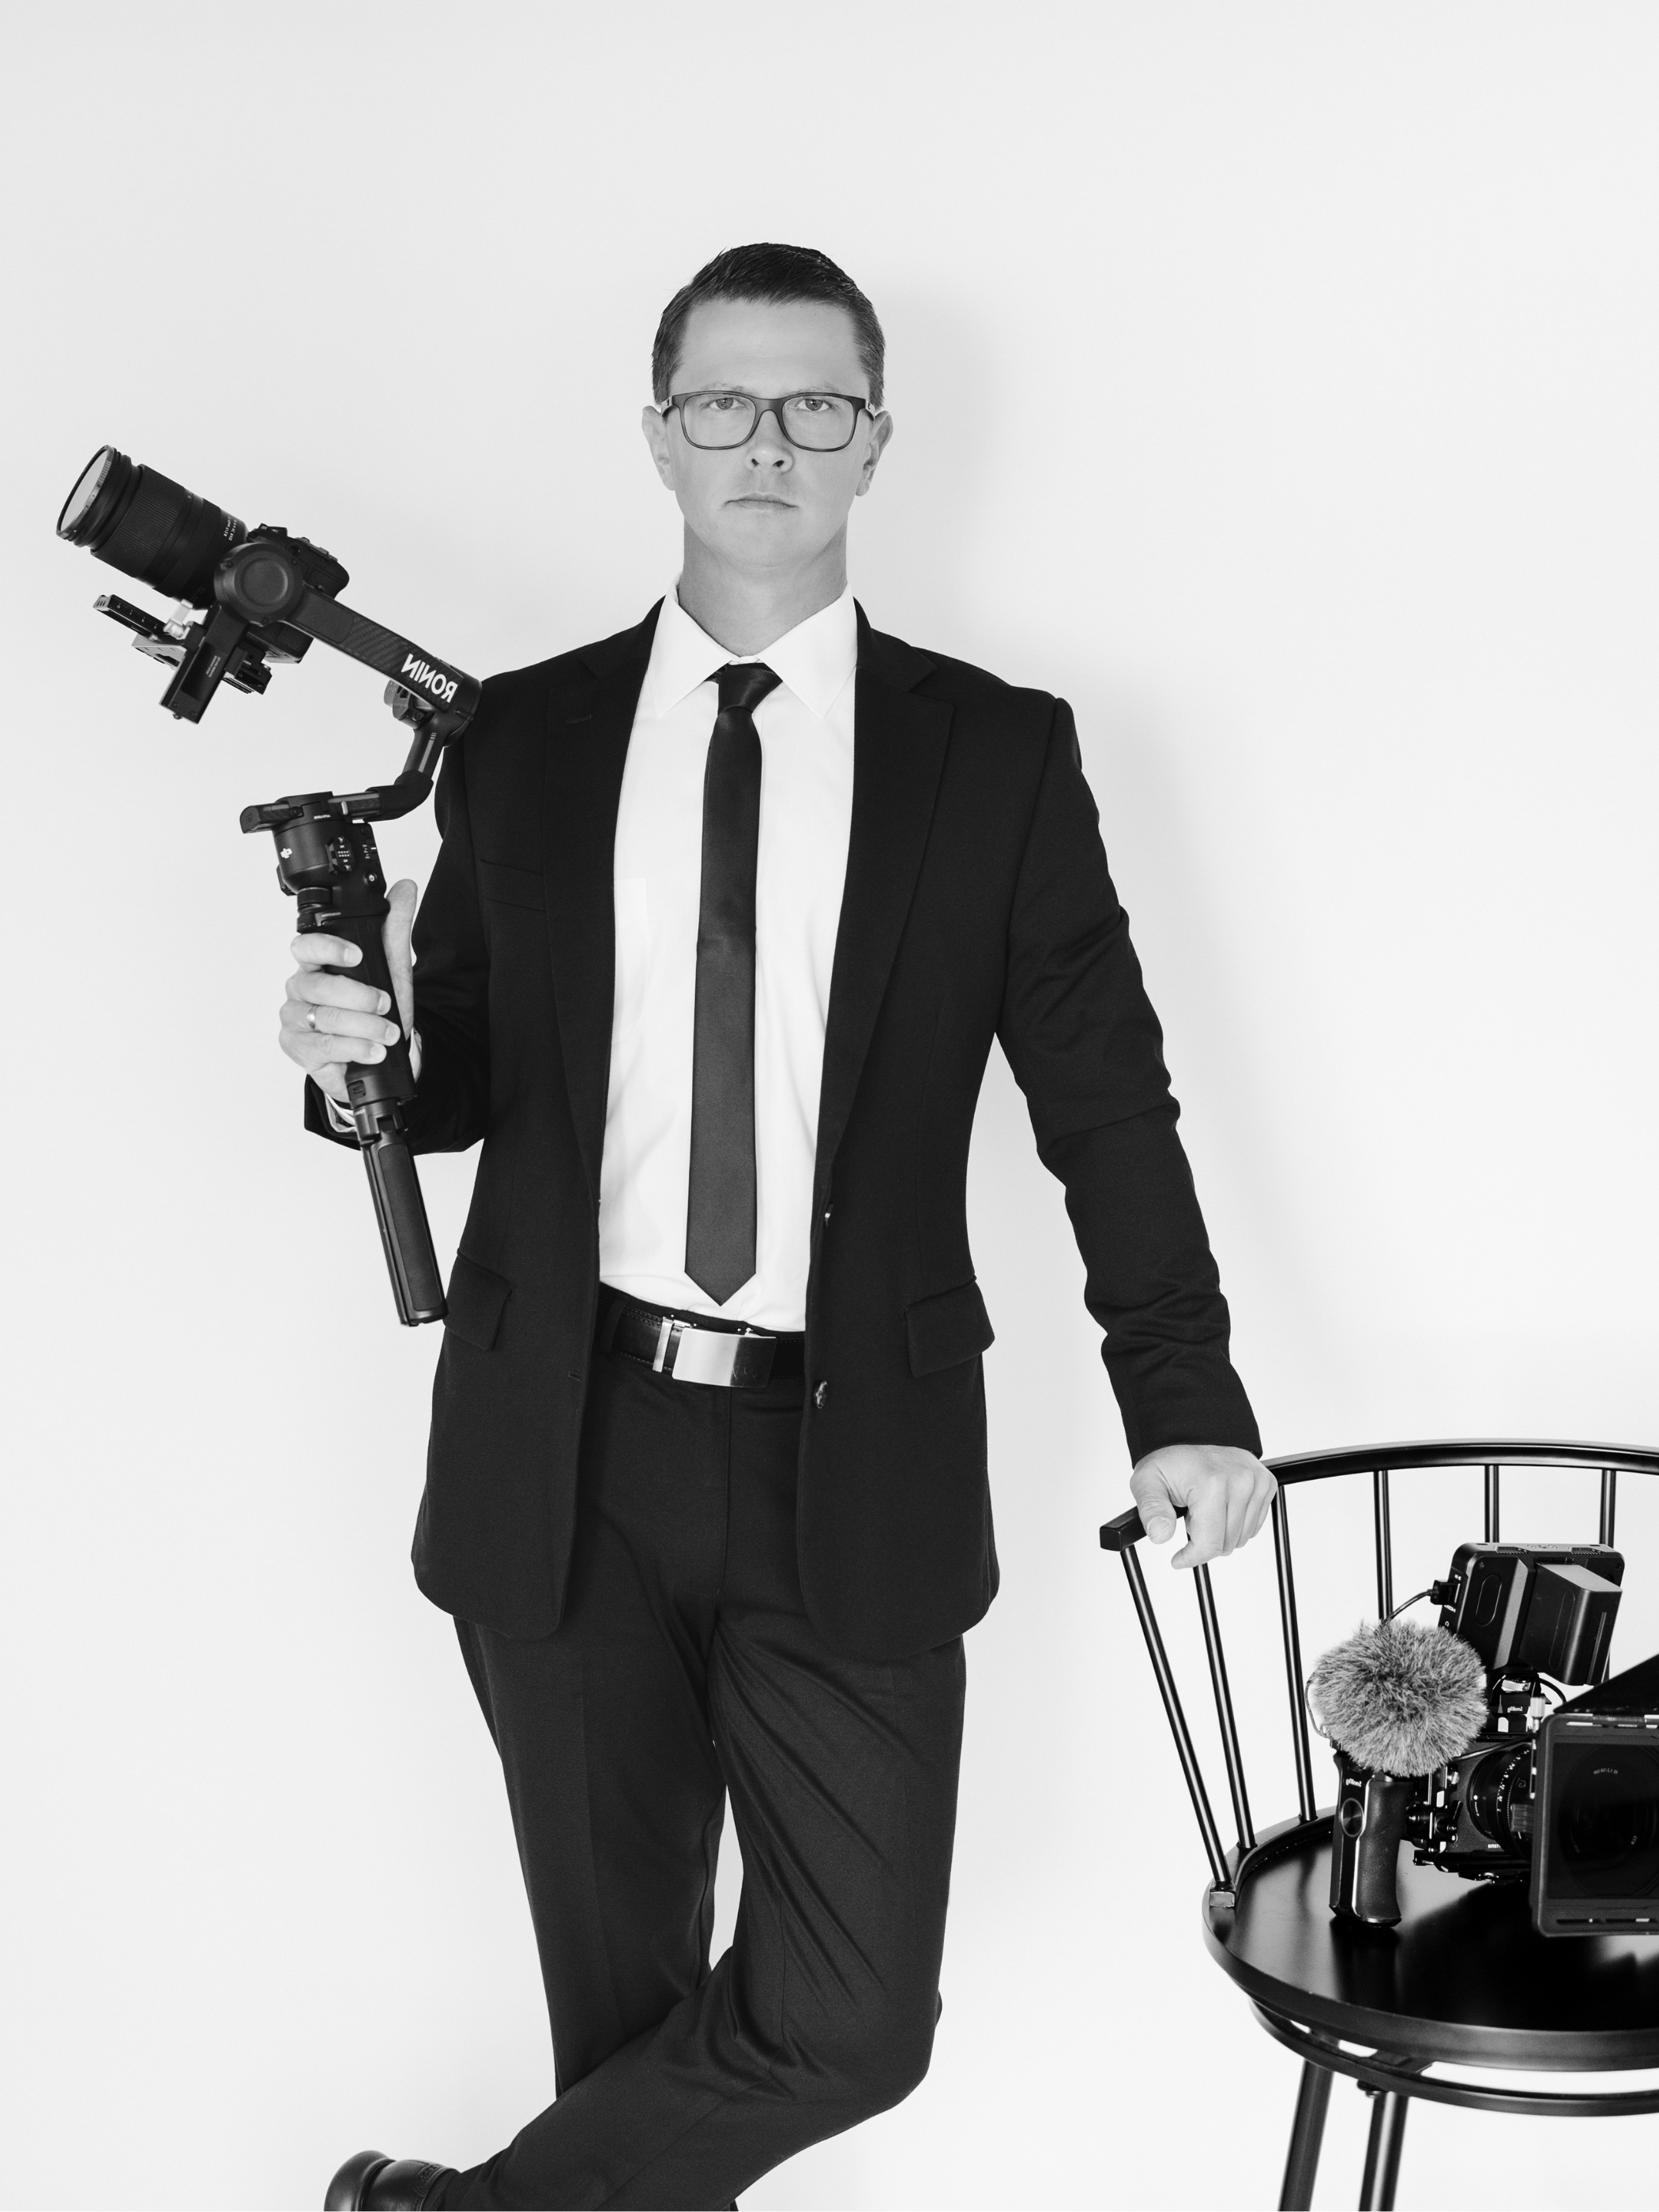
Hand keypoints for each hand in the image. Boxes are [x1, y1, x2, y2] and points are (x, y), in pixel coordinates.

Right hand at [277, 878, 416, 1104]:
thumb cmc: (379, 1009)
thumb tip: (405, 888)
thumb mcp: (393, 967)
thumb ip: (395, 928)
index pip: (305, 946)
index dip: (327, 948)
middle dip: (359, 997)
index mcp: (316, 963)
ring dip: (365, 1026)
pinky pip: (324, 1047)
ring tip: (388, 1034)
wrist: (383, 1053)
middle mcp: (300, 989)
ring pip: (324, 1018)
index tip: (357, 955)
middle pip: (318, 986)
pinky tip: (374, 1051)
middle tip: (385, 1004)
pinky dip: (356, 1049)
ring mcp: (295, 1019)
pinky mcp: (298, 1048)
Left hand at [1130, 1443, 1276, 1570]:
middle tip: (1189, 1515)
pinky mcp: (1266, 1484)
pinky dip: (1235, 1524)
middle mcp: (1240, 1481)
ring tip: (1204, 1508)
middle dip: (1203, 1539)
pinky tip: (1220, 1506)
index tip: (1177, 1559)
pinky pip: (1254, 1526)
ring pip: (1241, 1538)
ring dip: (1220, 1532)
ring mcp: (1257, 1482)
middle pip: (1226, 1545)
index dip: (1191, 1557)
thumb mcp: (1147, 1481)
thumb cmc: (1171, 1460)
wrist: (1193, 1432)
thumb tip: (1160, 1534)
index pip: (1210, 1544)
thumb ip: (1151, 1510)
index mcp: (1212, 1483)